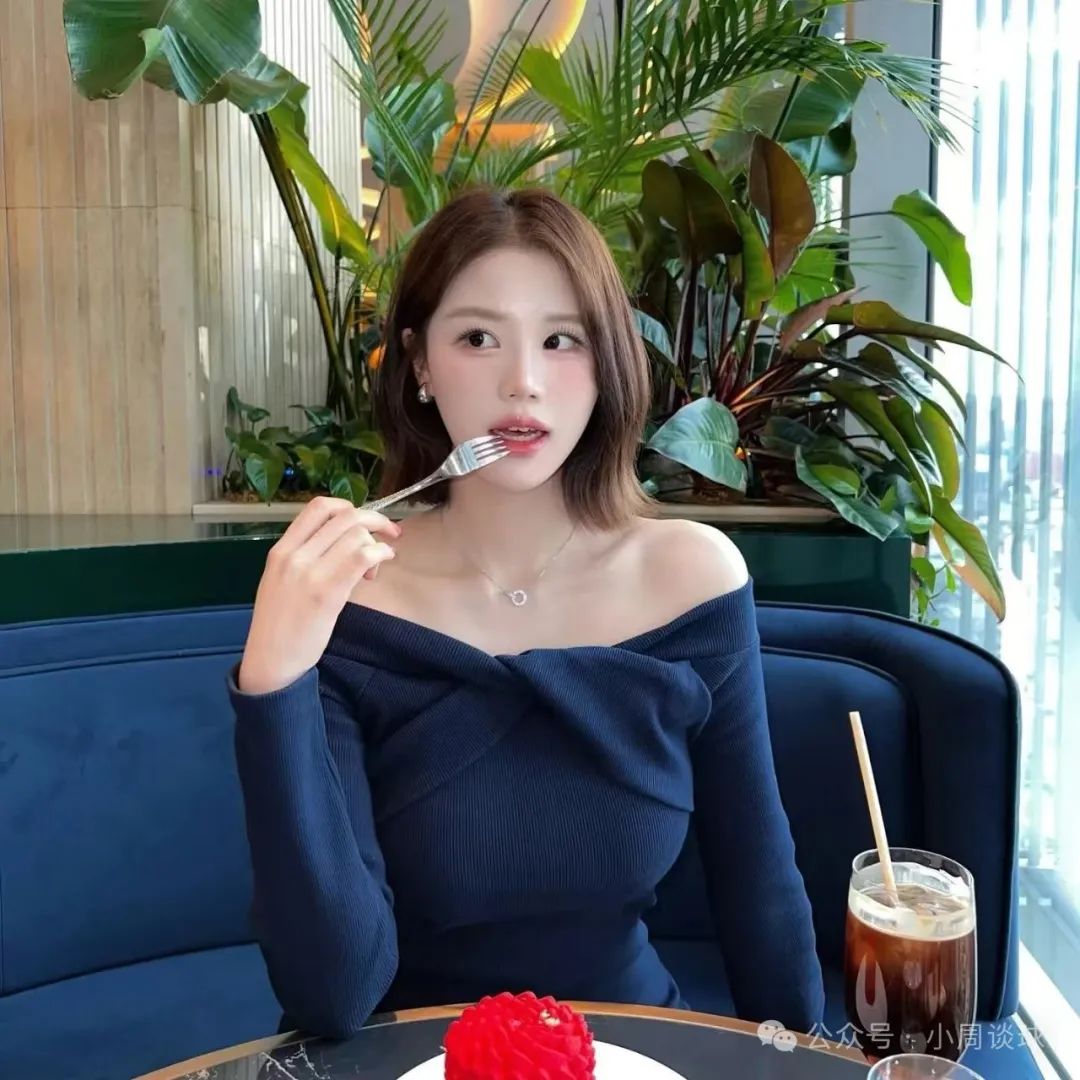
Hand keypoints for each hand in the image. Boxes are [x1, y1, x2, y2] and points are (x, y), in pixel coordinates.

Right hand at [237, 497, 401, 693]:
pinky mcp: (327, 593)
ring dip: (377, 544)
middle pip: (344, 517)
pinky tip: (379, 567)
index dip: (349, 507)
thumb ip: (306, 557)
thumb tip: (343, 543)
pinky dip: (380, 554)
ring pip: (356, 535)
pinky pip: (361, 558)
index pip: (317, 508)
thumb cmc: (280, 623)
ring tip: (375, 568)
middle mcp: (294, 556)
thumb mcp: (282, 581)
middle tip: (388, 536)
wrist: (271, 660)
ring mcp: (310, 573)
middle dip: (375, 521)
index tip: (363, 522)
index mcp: (281, 550)